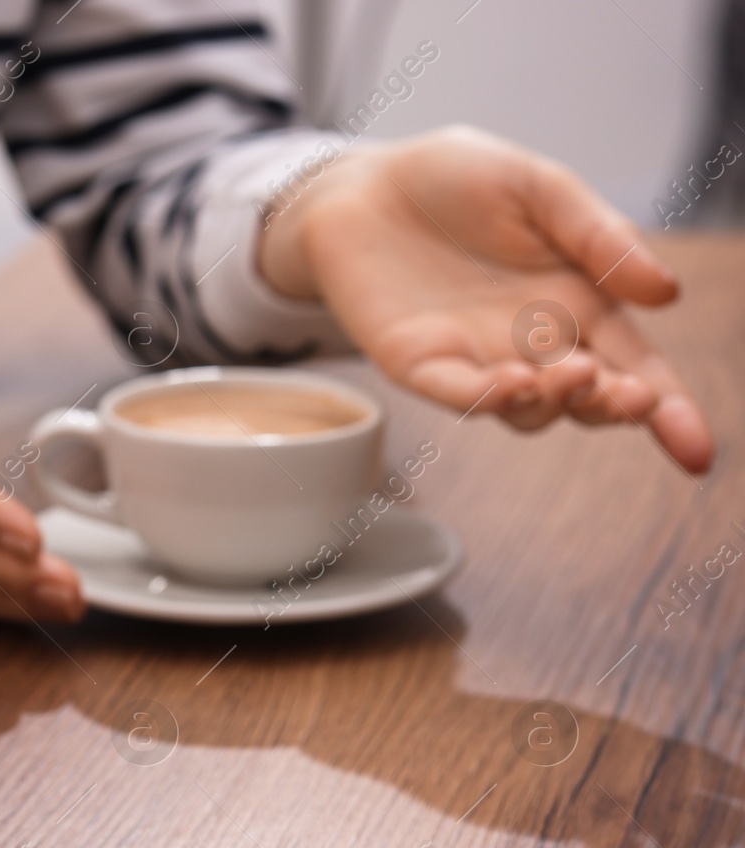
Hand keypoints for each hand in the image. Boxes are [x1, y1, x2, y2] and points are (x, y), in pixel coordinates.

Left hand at [258, 126, 713, 472]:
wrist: (366, 183)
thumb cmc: (456, 181)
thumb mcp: (542, 189)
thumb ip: (600, 237)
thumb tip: (666, 294)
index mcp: (578, 302)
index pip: (636, 367)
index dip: (667, 411)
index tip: (696, 452)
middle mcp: (533, 343)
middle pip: (587, 398)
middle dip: (617, 405)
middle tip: (633, 396)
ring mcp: (476, 358)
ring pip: (528, 409)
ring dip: (556, 401)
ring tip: (574, 373)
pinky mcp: (419, 363)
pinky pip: (458, 394)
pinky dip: (486, 397)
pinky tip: (511, 383)